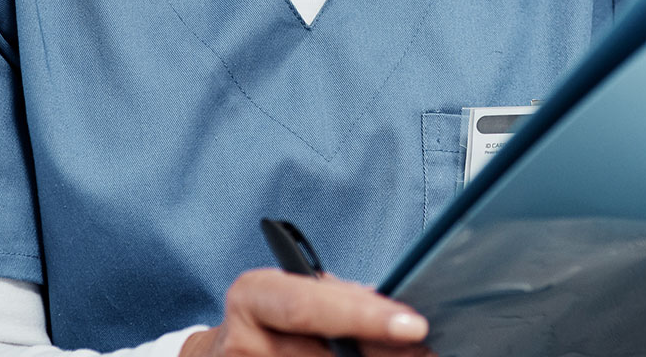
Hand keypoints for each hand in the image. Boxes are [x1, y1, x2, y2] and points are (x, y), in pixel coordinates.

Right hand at [180, 269, 430, 356]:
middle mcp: (241, 341)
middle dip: (382, 353)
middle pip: (325, 354)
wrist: (220, 356)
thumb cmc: (276, 319)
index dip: (365, 317)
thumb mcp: (299, 295)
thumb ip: (342, 300)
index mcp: (254, 296)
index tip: (414, 326)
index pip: (310, 307)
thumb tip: (402, 317)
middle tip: (425, 351)